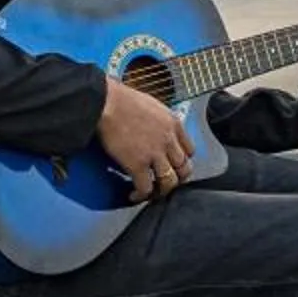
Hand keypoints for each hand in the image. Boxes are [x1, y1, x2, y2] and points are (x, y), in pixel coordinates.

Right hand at [97, 76, 192, 199]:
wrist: (108, 103)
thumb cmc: (123, 100)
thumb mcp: (153, 105)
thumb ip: (160, 120)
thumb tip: (156, 127)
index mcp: (173, 124)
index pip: (190, 150)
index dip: (183, 161)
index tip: (176, 165)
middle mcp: (168, 140)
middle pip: (184, 168)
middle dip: (177, 179)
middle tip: (167, 183)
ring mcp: (154, 154)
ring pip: (169, 181)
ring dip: (161, 190)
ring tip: (153, 193)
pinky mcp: (138, 165)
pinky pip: (145, 188)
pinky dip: (141, 196)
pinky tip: (134, 195)